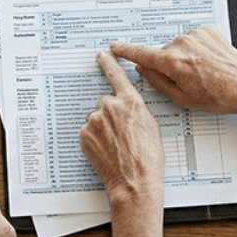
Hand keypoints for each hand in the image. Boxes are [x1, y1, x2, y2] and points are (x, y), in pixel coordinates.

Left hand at [83, 51, 173, 236]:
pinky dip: (95, 139)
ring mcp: (94, 121)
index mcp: (130, 102)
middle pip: (106, 102)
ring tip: (116, 146)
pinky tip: (107, 151)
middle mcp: (109, 107)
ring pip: (97, 119)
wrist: (134, 182)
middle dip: (111, 114)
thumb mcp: (152, 126)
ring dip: (103, 128)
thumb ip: (137, 110)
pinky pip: (89, 132)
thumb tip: (128, 107)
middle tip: (123, 134)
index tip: (102, 54)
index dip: (109, 63)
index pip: (117, 75)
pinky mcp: (84, 135)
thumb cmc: (149, 158)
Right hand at [110, 26, 236, 127]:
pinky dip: (196, 50)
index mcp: (172, 62)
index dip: (125, 51)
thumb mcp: (182, 98)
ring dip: (184, 58)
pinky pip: (192, 40)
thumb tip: (144, 69)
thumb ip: (157, 81)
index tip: (114, 47)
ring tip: (203, 73)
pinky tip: (208, 63)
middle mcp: (182, 44)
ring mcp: (195, 35)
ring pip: (178, 47)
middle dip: (168, 65)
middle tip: (187, 80)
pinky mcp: (207, 30)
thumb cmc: (219, 96)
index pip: (140, 54)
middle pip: (162, 53)